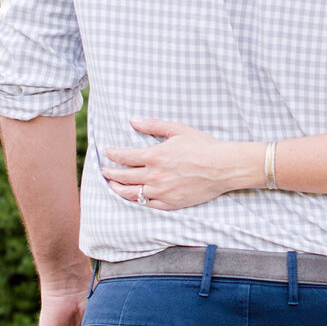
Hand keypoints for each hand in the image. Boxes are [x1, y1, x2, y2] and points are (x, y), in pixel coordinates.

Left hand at [101, 121, 259, 210]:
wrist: (223, 167)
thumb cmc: (203, 146)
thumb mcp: (178, 130)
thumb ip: (153, 125)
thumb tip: (133, 121)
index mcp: (154, 156)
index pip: (125, 157)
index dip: (113, 155)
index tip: (107, 153)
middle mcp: (154, 176)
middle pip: (123, 177)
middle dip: (110, 173)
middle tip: (103, 171)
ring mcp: (161, 192)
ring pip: (132, 194)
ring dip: (118, 189)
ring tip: (112, 186)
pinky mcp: (170, 203)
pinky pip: (148, 204)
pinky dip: (137, 200)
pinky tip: (133, 197)